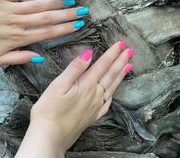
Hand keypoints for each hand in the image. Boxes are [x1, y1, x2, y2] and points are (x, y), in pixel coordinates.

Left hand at [0, 0, 88, 66]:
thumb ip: (18, 58)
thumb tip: (39, 56)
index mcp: (17, 38)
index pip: (46, 33)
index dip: (64, 29)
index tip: (78, 25)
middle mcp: (16, 22)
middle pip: (47, 18)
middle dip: (67, 14)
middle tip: (82, 11)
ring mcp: (8, 7)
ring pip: (37, 5)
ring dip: (55, 3)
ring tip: (70, 1)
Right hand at [16, 41, 134, 157]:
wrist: (49, 136)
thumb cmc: (49, 110)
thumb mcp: (58, 85)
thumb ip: (75, 69)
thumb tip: (88, 53)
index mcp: (86, 85)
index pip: (102, 65)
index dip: (111, 54)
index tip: (120, 44)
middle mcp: (94, 95)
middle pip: (110, 75)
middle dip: (120, 61)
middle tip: (130, 51)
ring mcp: (94, 107)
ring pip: (112, 88)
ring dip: (120, 75)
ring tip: (129, 66)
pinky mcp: (91, 117)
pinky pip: (107, 104)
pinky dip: (113, 95)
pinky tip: (114, 92)